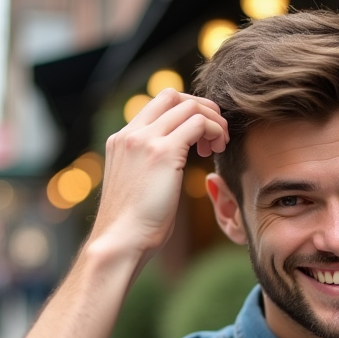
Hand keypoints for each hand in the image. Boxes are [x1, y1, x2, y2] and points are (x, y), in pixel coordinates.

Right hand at [91, 90, 228, 262]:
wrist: (120, 242)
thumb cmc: (133, 226)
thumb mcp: (138, 186)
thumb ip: (150, 167)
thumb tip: (172, 166)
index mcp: (122, 140)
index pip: (157, 105)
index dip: (185, 113)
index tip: (198, 139)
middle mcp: (130, 134)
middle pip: (173, 95)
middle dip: (201, 108)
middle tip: (214, 135)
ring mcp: (145, 140)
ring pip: (189, 106)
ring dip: (212, 121)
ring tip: (218, 145)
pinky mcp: (163, 152)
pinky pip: (198, 123)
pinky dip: (214, 131)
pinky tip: (215, 152)